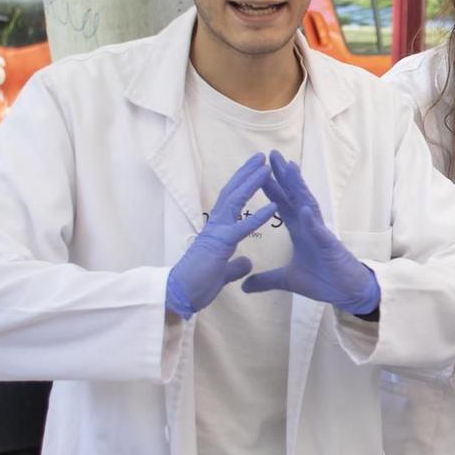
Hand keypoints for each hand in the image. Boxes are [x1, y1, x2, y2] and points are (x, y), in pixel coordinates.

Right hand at [166, 154, 275, 317]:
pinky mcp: (220, 245)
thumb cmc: (197, 285)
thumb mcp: (223, 273)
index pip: (231, 202)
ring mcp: (217, 232)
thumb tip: (247, 262)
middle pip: (232, 193)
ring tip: (267, 167)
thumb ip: (235, 265)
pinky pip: (242, 227)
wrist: (179, 297)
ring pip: (235, 200)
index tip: (255, 172)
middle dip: (247, 173)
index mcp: (218, 231)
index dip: (243, 185)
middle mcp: (216, 226)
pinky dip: (258, 216)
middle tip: (262, 157)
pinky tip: (274, 205)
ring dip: (252, 182)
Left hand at [242, 150, 380, 315]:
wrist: (347, 293)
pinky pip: (320, 233)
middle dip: (284, 176)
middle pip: (295, 196)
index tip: (259, 170)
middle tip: (272, 154)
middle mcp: (310, 226)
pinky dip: (312, 221)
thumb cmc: (323, 281)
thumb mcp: (288, 280)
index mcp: (300, 230)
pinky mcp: (330, 248)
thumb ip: (266, 279)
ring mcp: (322, 234)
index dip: (272, 187)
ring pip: (309, 205)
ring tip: (290, 168)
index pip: (283, 203)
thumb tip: (244, 285)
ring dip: (300, 187)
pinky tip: (305, 209)